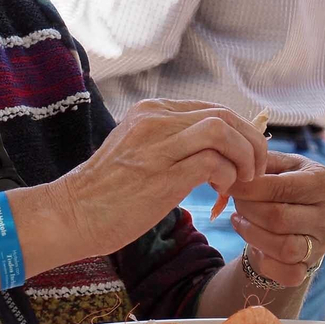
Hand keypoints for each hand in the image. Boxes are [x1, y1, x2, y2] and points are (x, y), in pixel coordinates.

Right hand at [54, 100, 267, 257]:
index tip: (247, 156)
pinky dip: (228, 177)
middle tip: (255, 170)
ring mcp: (157, 145)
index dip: (240, 132)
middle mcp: (155, 119)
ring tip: (242, 181)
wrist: (69, 215)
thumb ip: (172, 143)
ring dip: (244, 157)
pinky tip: (220, 194)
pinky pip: (213, 163)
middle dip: (250, 142)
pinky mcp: (161, 175)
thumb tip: (214, 152)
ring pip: (222, 131)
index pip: (213, 108)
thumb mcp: (140, 151)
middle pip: (224, 115)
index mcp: (152, 111)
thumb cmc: (106, 192)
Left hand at [228, 150, 324, 287]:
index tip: (230, 185)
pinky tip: (253, 244)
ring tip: (239, 219)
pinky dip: (265, 262)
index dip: (249, 188)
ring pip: (284, 248)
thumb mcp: (280, 165)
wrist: (298, 214)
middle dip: (248, 209)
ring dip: (252, 234)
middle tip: (235, 201)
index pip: (281, 187)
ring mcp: (323, 244)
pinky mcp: (311, 266)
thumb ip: (260, 163)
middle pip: (279, 218)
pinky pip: (288, 274)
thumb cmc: (285, 183)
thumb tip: (233, 174)